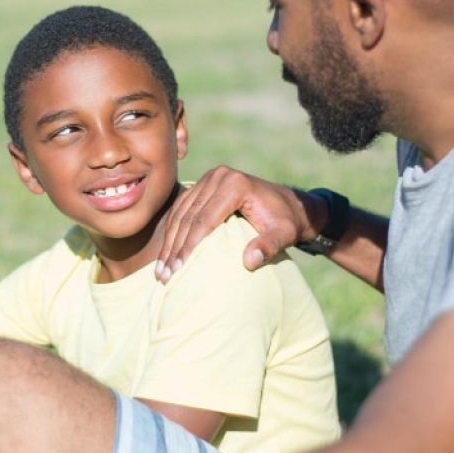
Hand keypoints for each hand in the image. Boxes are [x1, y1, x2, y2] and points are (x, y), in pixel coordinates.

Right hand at [157, 166, 317, 282]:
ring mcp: (209, 179)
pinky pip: (182, 209)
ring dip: (169, 243)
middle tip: (165, 276)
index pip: (204, 219)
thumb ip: (269, 246)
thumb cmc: (288, 222)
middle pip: (188, 216)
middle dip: (175, 248)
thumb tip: (249, 262)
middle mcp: (218, 176)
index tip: (180, 270)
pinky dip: (173, 232)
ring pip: (181, 213)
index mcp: (235, 184)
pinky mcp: (204, 185)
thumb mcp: (285, 235)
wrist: (291, 204)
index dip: (190, 246)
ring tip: (161, 271)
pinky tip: (167, 254)